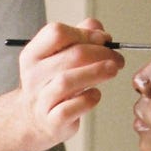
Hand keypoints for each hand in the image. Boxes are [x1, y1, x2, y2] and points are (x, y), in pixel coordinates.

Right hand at [17, 19, 124, 147]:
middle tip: (117, 58)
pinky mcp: (52, 120)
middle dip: (101, 53)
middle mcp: (33, 75)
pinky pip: (71, 108)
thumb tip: (98, 29)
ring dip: (96, 73)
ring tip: (113, 70)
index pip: (56, 33)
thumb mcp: (60, 56)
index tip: (103, 39)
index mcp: (33, 54)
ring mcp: (41, 99)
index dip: (85, 34)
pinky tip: (96, 94)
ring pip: (68, 81)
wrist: (34, 119)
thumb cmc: (52, 84)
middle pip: (71, 56)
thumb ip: (79, 37)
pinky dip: (88, 99)